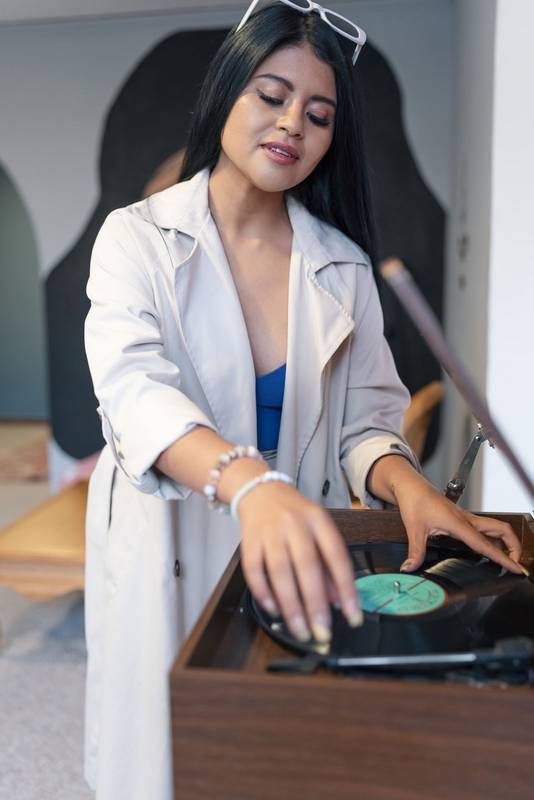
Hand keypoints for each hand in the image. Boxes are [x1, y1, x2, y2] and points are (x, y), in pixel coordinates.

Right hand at [237, 481, 361, 642]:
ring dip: (291, 605)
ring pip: (280, 572)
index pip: (336, 556)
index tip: (353, 617)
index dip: (346, 589)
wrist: (260, 490)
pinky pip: (254, 571)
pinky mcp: (248, 541)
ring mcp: (269, 532)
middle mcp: (294, 524)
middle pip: (306, 566)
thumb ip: (328, 564)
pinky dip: (264, 594)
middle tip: (323, 632)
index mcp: (319, 521)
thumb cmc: (295, 516)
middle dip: (315, 603)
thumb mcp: (318, 530)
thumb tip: (338, 601)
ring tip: (301, 630)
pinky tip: (275, 611)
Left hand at [392, 471, 524, 574]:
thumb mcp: (413, 528)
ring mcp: (466, 518)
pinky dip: (493, 539)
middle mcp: (467, 520)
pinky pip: (484, 529)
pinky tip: (489, 549)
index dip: (503, 558)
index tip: (516, 568)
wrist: (411, 485)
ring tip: (507, 559)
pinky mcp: (462, 518)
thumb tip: (410, 568)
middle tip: (516, 564)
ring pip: (495, 528)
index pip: (486, 545)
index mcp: (458, 523)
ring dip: (506, 542)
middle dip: (514, 546)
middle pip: (502, 530)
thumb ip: (415, 551)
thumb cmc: (415, 500)